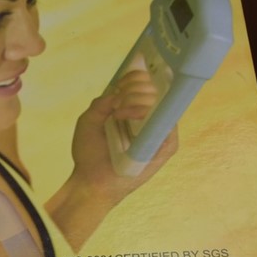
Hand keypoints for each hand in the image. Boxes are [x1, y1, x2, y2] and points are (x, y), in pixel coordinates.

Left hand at [48, 69, 176, 250]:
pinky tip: (126, 118)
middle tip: (118, 101)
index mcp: (134, 110)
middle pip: (154, 89)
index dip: (135, 76)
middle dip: (134, 88)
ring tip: (118, 112)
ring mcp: (159, 132)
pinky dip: (146, 116)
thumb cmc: (90, 153)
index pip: (145, 83)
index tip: (122, 82)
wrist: (91, 181)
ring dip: (137, 100)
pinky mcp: (166, 147)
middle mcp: (149, 118)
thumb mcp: (88, 121)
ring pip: (160, 102)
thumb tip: (118, 92)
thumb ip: (102, 103)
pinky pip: (168, 125)